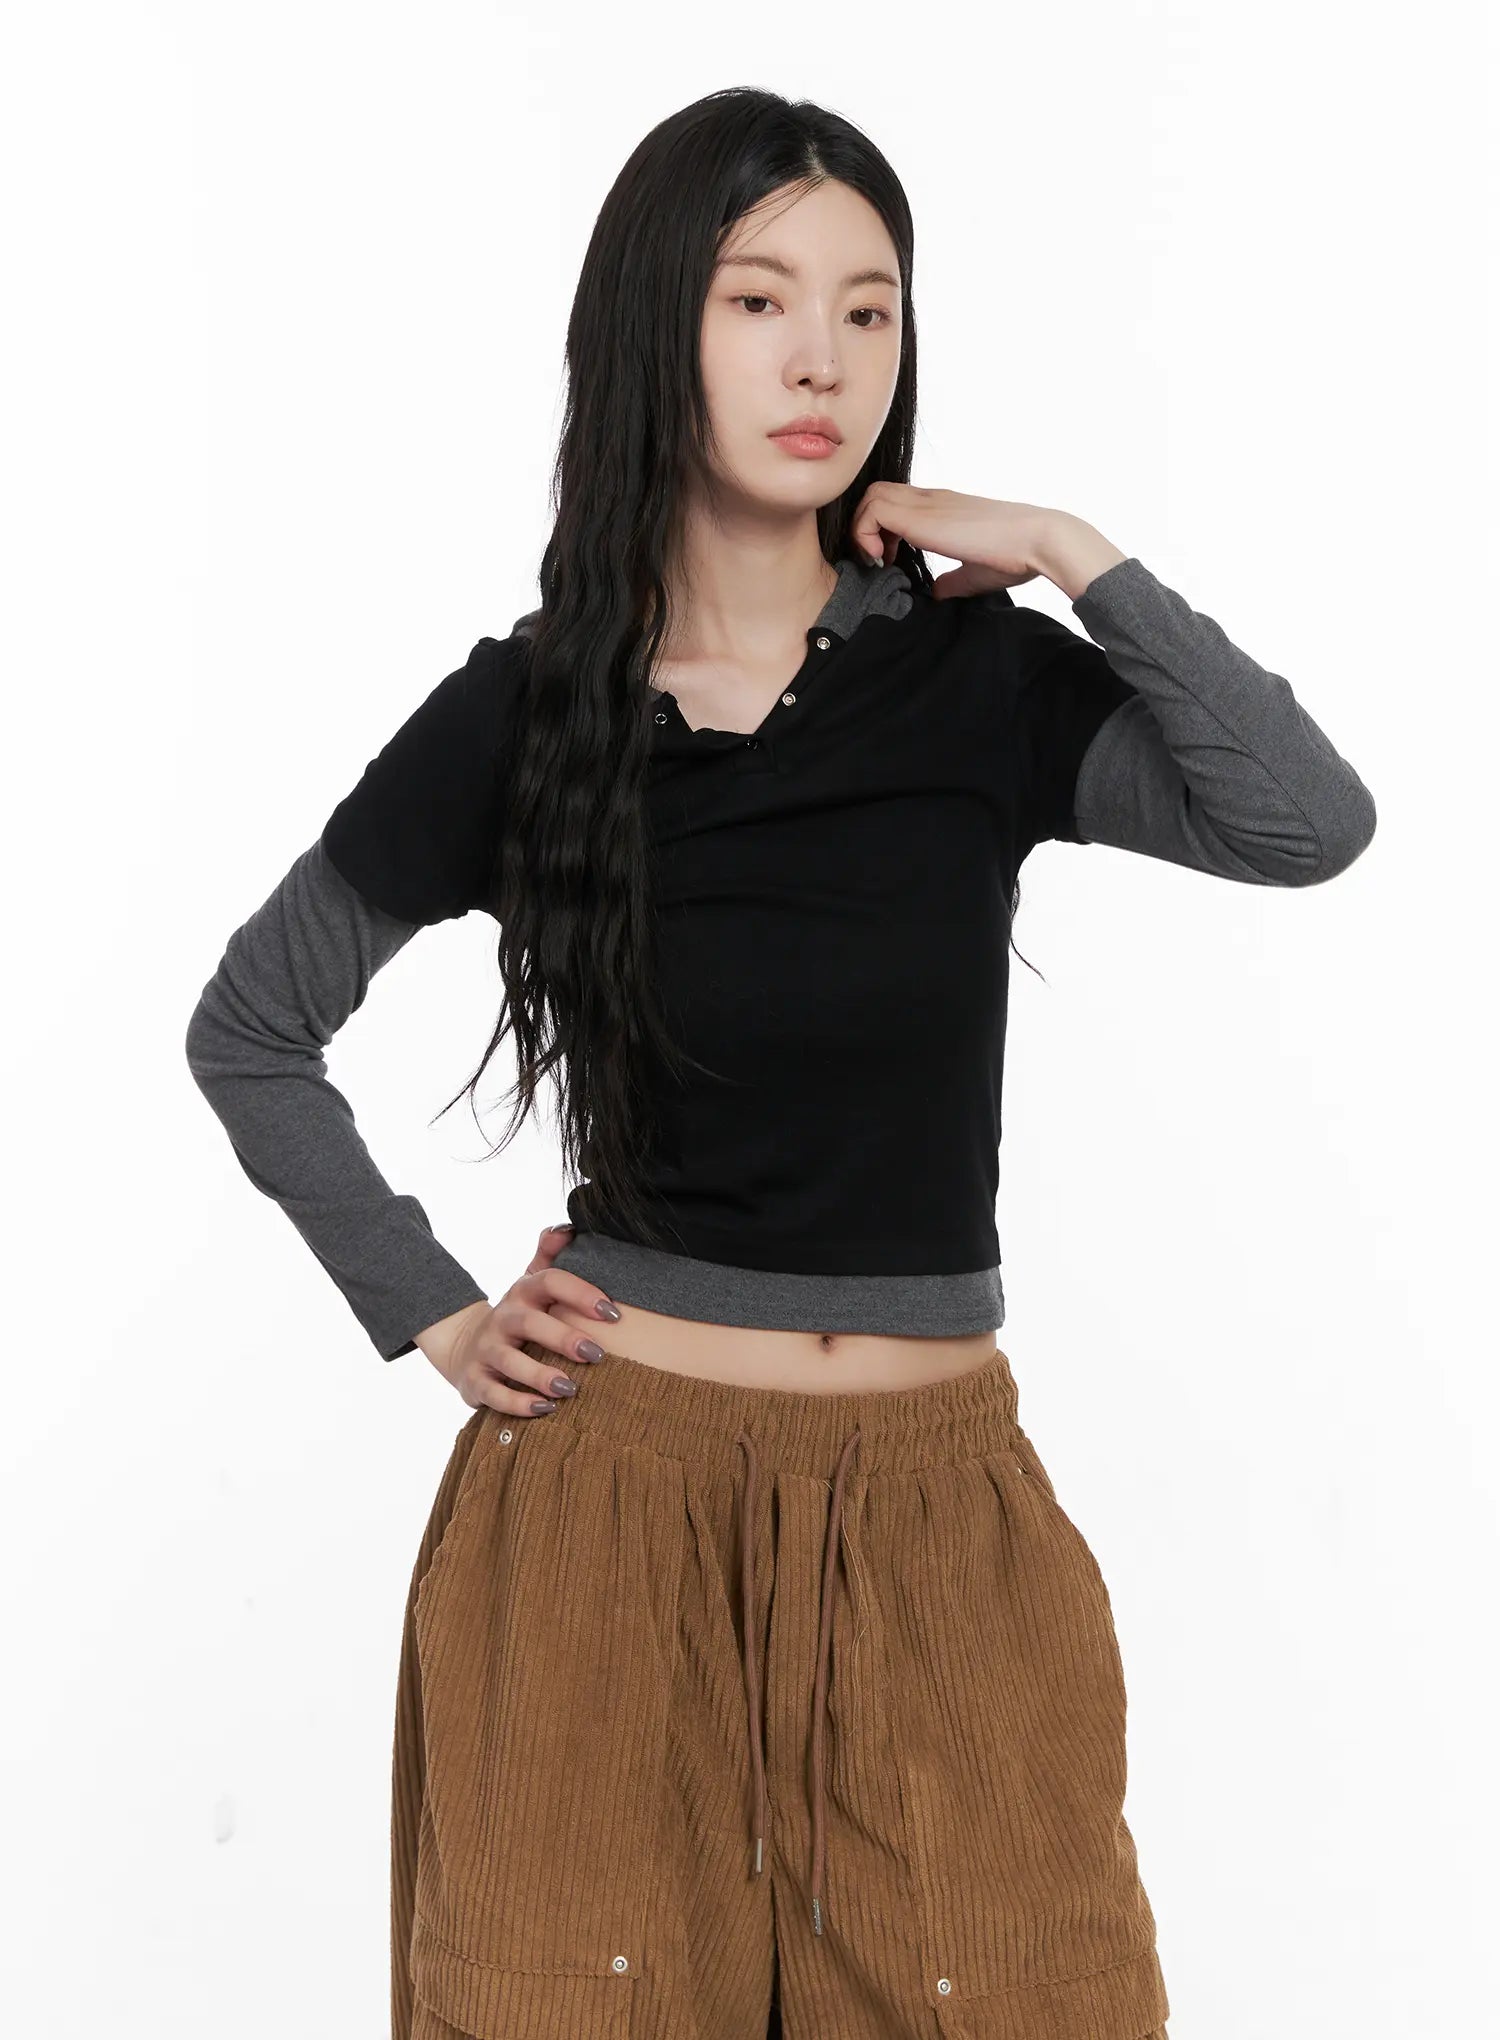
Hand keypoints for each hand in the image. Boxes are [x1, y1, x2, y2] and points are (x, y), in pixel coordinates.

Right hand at [425, 1223, 623, 1418]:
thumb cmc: (519, 1316)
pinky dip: (519, 1404)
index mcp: (523, 1292)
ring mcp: (487, 1350)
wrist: (466, 1347)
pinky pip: (494, 1395)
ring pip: (510, 1362)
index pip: (550, 1282)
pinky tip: (546, 1409)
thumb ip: (550, 1255)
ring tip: (570, 1389)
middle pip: (531, 1323)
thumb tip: (569, 1227)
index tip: (613, 1313)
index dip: (581, 1293)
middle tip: (597, 1354)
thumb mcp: (531, 1282)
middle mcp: (503, 1318)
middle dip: (564, 1338)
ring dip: (540, 1376)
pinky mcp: (475, 1381)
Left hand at [849, 483, 1053, 596]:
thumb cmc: (1015, 555)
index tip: (892, 561)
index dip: (883, 529)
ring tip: (883, 560)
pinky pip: (873, 512)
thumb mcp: (974, 572)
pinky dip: (867, 535)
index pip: (895, 501)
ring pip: (870, 496)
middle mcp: (930, 499)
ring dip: (866, 530)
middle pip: (876, 492)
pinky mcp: (921, 515)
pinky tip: (884, 559)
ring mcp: (925, 503)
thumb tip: (938, 594)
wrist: (1036, 539)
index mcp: (942, 507)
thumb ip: (952, 581)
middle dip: (867, 526)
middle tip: (883, 559)